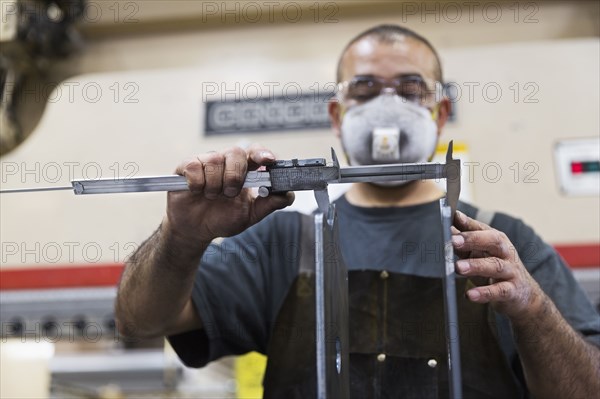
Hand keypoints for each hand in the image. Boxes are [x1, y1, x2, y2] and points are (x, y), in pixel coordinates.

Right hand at [163, 145, 293, 252]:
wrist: (196, 231)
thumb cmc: (222, 218)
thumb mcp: (250, 215)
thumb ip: (270, 204)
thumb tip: (288, 194)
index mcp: (244, 170)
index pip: (256, 152)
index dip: (262, 153)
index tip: (268, 161)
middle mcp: (226, 162)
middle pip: (236, 152)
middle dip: (235, 176)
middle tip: (230, 194)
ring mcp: (206, 162)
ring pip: (214, 160)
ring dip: (215, 185)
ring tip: (212, 197)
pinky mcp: (186, 166)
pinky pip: (195, 166)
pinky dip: (198, 184)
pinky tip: (196, 192)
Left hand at [451, 210, 544, 321]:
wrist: (523, 293)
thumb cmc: (495, 267)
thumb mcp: (480, 252)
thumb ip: (464, 241)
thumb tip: (447, 225)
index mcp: (496, 240)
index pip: (481, 228)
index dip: (467, 223)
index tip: (452, 217)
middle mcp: (505, 252)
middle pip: (492, 241)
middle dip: (472, 239)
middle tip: (453, 241)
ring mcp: (510, 271)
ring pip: (495, 266)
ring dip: (476, 266)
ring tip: (458, 267)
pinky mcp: (512, 291)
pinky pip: (499, 291)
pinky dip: (484, 293)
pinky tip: (470, 295)